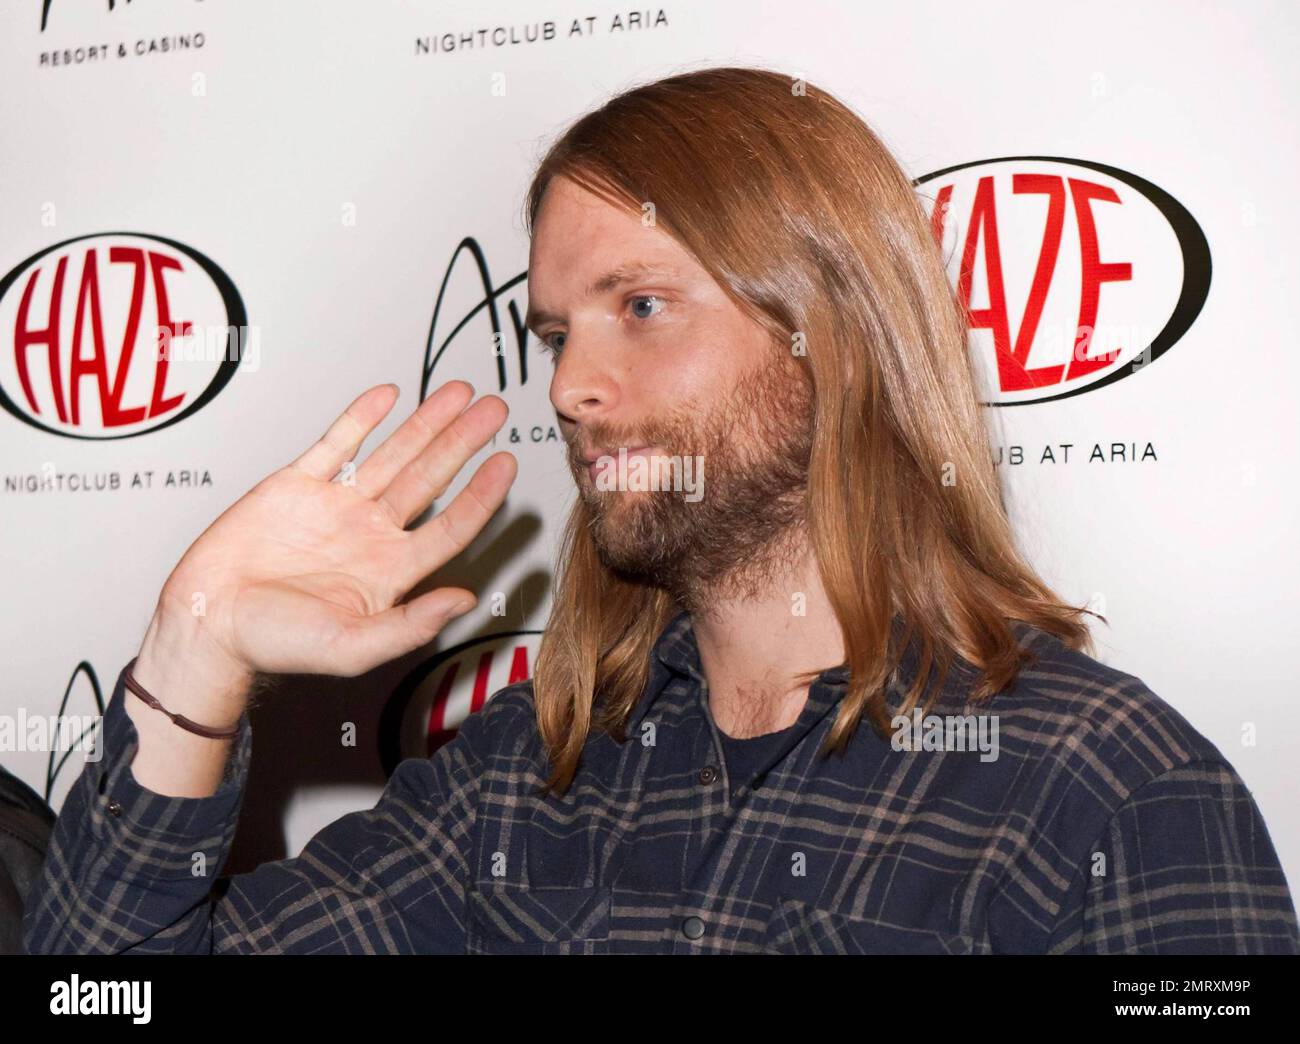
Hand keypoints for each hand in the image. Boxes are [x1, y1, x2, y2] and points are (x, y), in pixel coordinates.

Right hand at [148, 380, 516, 683]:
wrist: (208, 623)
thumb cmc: (274, 645)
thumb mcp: (351, 647)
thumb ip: (410, 626)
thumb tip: (465, 600)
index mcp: (389, 572)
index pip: (450, 527)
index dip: (481, 495)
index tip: (506, 464)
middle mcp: (369, 534)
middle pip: (429, 479)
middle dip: (463, 443)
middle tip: (494, 410)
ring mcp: (335, 506)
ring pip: (391, 454)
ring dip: (426, 423)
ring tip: (459, 394)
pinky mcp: (296, 485)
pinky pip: (336, 443)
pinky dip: (362, 417)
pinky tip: (390, 396)